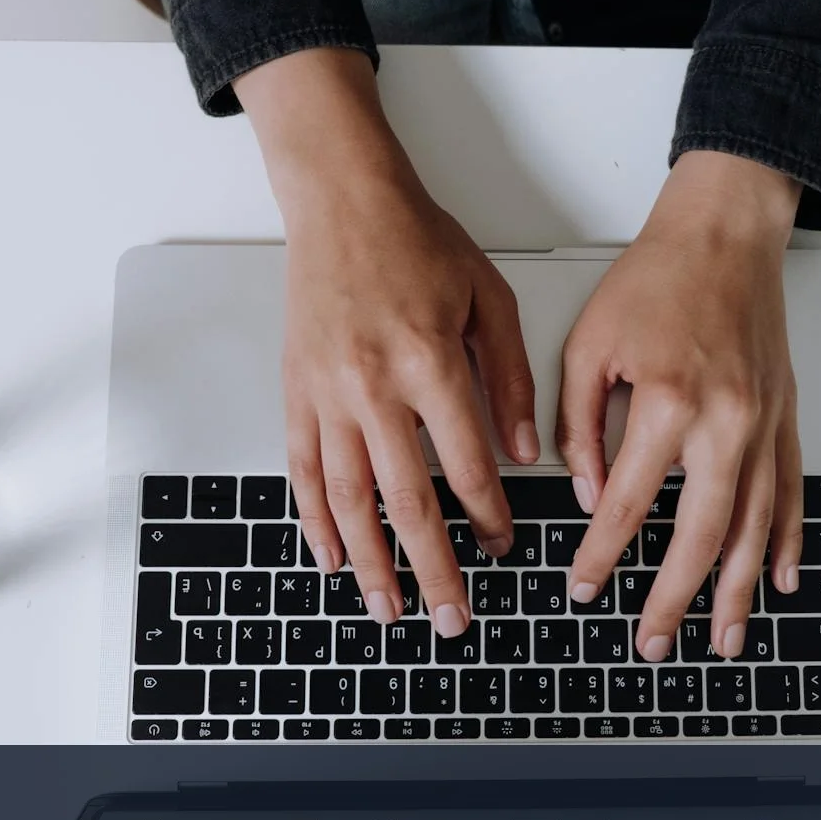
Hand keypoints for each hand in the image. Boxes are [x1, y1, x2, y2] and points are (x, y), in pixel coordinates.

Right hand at [236, 49, 539, 638]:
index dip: (488, 515)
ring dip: (371, 562)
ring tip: (390, 608)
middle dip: (433, 568)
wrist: (341, 202)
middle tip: (451, 617)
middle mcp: (372, 387)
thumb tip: (524, 450)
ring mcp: (327, 395)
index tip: (503, 545)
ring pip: (348, 499)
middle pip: (406, 500)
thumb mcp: (489, 298)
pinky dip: (316, 520)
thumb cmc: (417, 241)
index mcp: (429, 362)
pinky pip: (304, 471)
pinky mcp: (296, 393)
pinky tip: (332, 557)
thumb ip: (509, 377)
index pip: (464, 463)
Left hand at [557, 151, 803, 660]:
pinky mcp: (783, 417)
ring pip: (754, 529)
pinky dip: (785, 542)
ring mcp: (763, 424)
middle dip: (673, 600)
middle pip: (700, 537)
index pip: (626, 504)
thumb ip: (578, 424)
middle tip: (651, 642)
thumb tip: (586, 492)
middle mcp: (724, 422)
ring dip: (737, 592)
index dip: (600, 555)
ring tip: (723, 639)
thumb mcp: (589, 344)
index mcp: (667, 402)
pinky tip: (778, 579)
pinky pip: (789, 493)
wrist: (725, 235)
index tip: (582, 586)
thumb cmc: (658, 278)